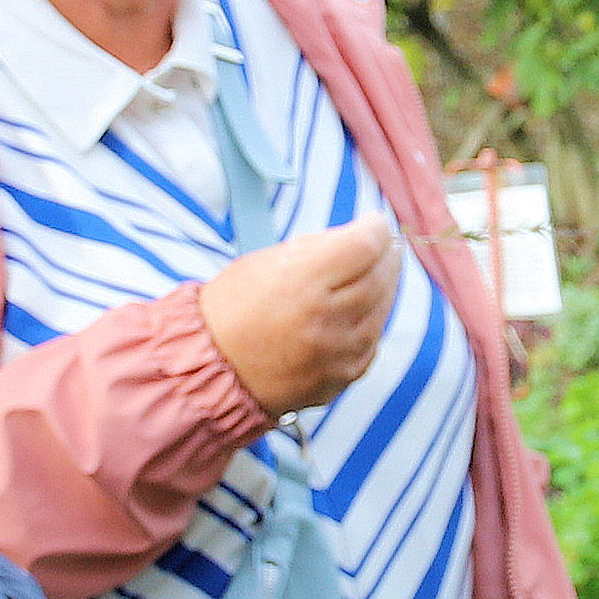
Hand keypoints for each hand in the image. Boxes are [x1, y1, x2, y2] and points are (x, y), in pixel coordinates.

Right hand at [200, 218, 401, 415]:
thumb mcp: (267, 261)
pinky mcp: (341, 376)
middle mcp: (324, 318)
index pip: (364, 246)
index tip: (375, 222)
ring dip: (386, 287)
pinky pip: (371, 342)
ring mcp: (336, 352)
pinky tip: (364, 308)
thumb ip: (318, 247)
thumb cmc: (232, 309)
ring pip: (381, 310)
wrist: (211, 368)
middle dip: (387, 255)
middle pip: (379, 276)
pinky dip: (372, 321)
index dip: (376, 228)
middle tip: (385, 245)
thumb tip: (360, 236)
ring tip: (379, 273)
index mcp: (302, 282)